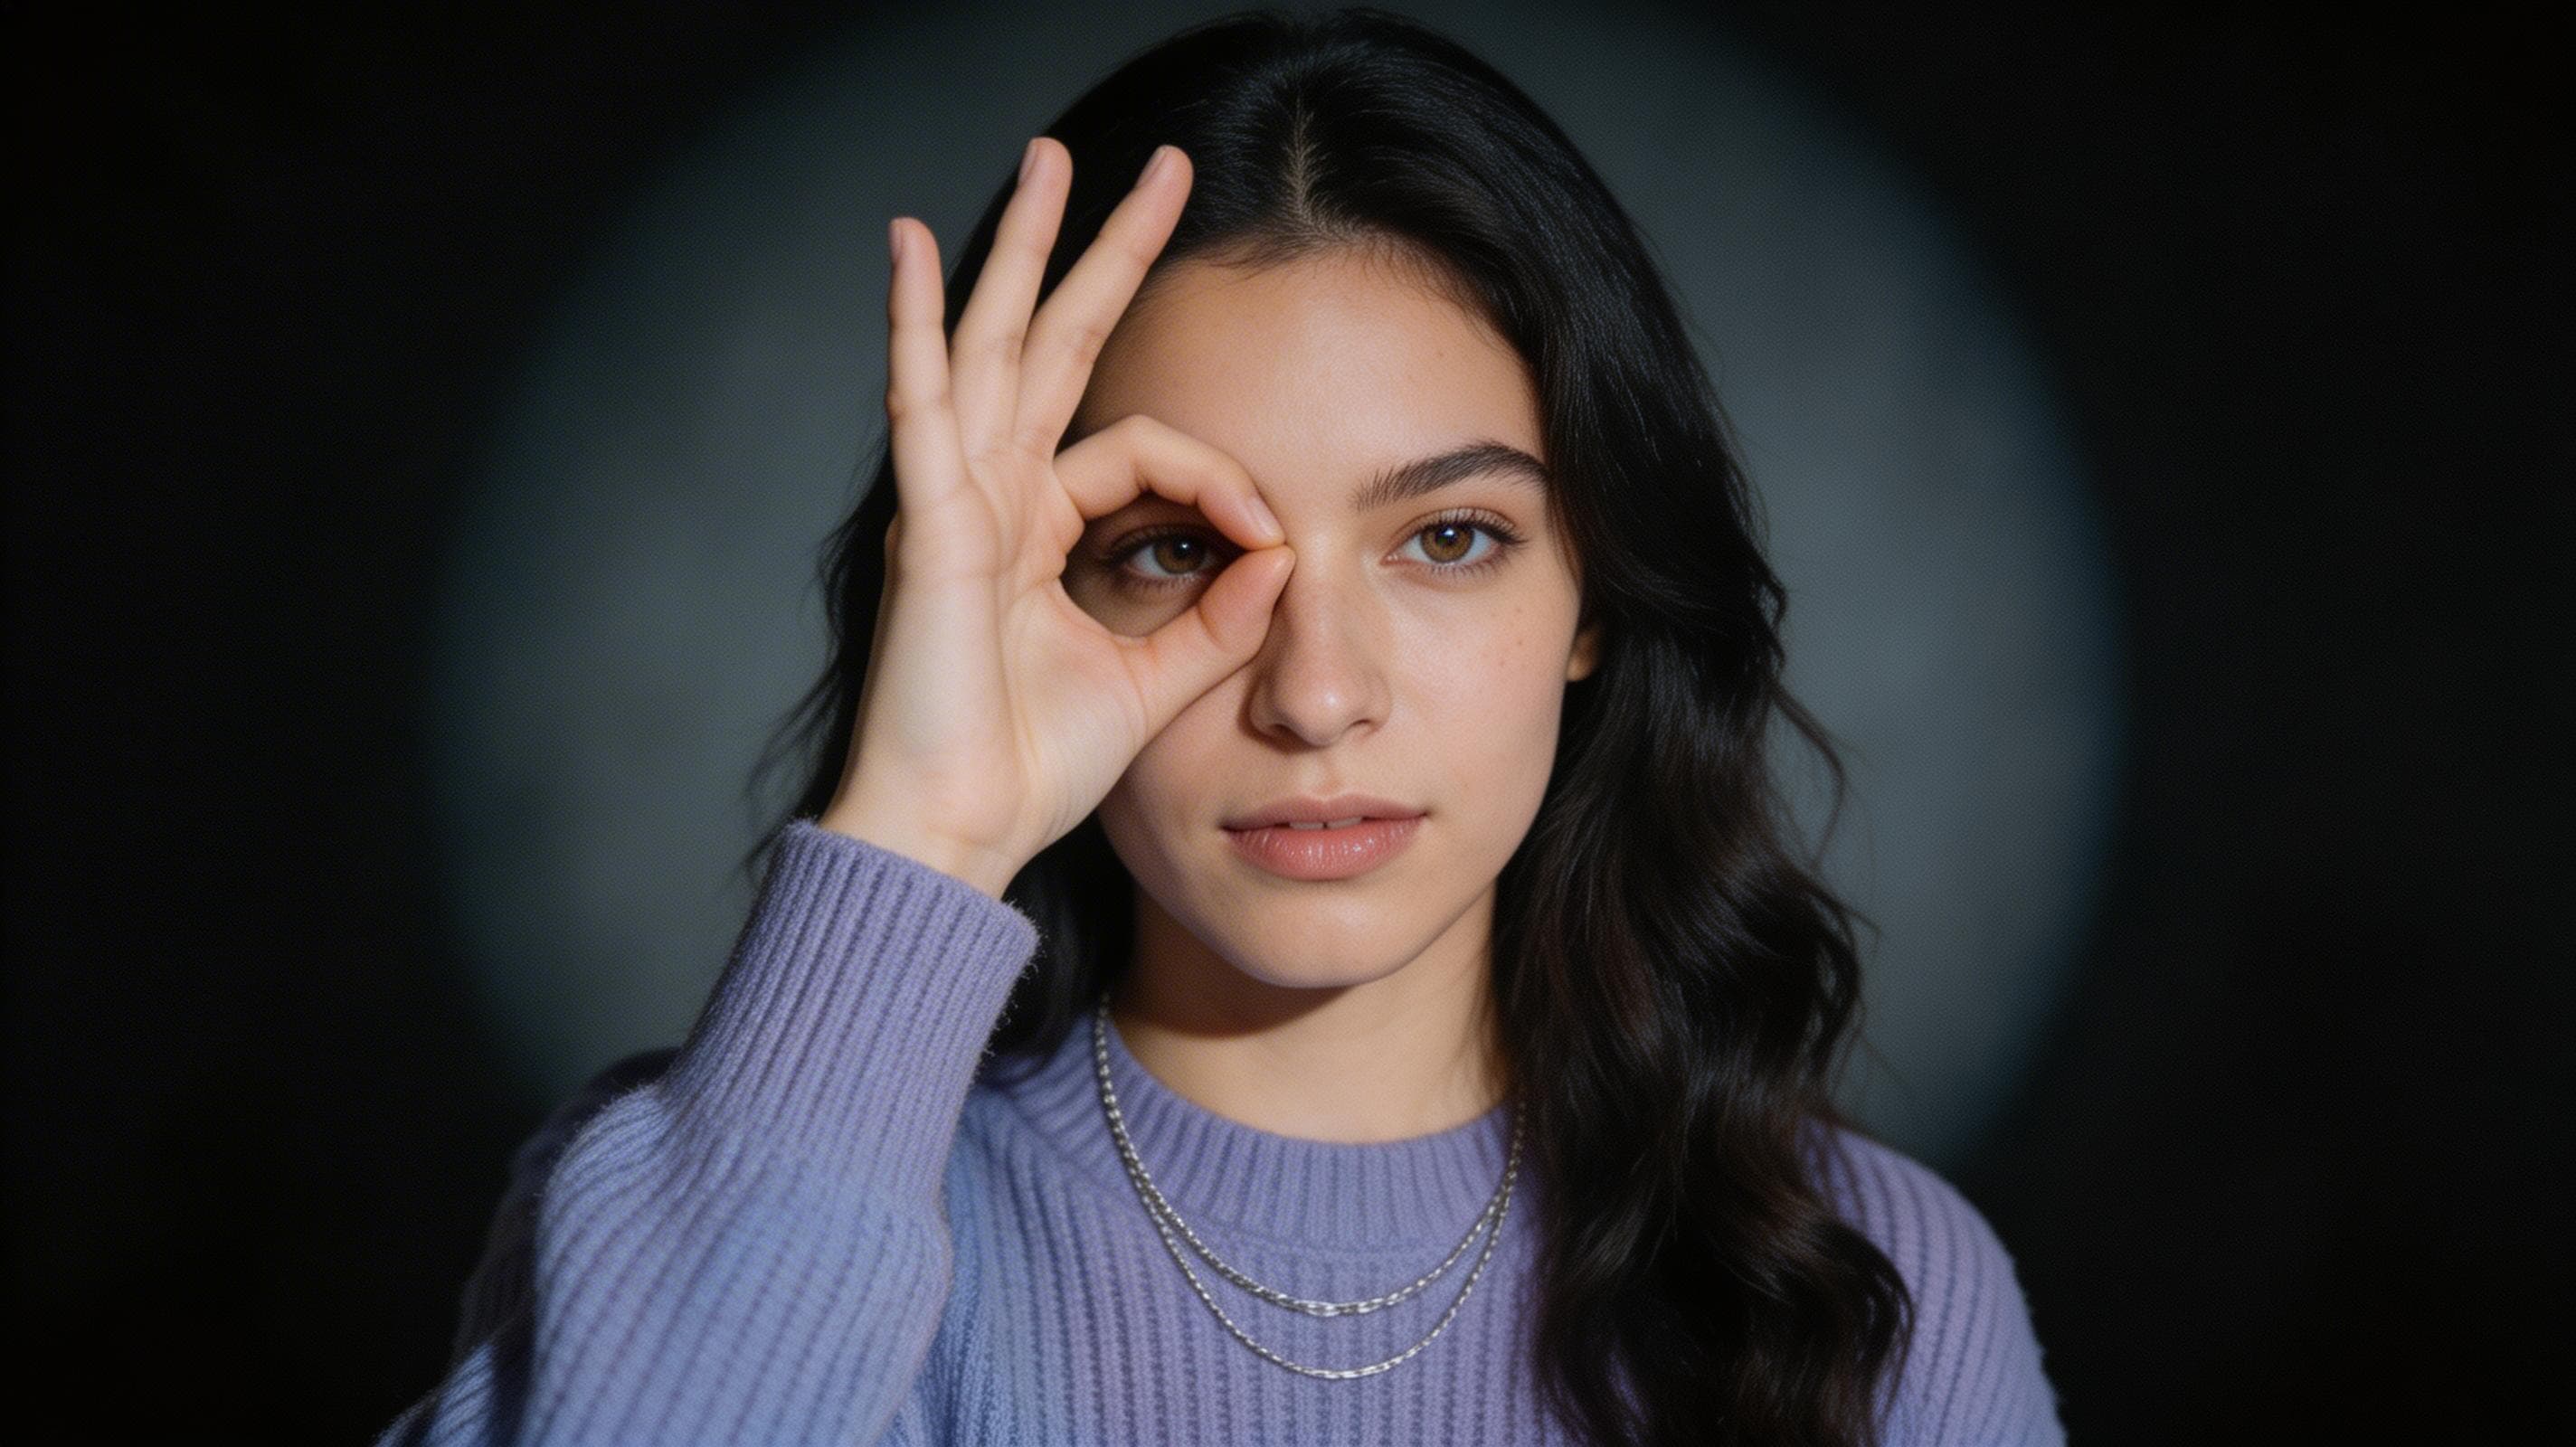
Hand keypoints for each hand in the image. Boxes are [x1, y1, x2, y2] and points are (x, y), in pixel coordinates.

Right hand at [819, 138, 1293, 897]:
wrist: (960, 831)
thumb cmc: (1032, 767)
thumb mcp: (1156, 680)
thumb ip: (1220, 617)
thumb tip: (1286, 557)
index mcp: (1040, 528)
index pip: (1143, 450)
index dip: (1221, 480)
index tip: (1276, 540)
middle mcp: (993, 495)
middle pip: (1056, 343)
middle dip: (1107, 252)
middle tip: (1161, 167)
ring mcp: (953, 499)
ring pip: (997, 344)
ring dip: (1023, 247)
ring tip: (1051, 158)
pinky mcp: (926, 524)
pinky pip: (923, 406)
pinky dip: (915, 325)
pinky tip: (916, 248)